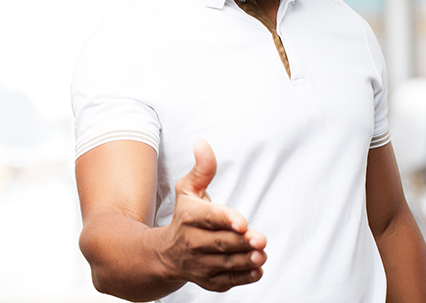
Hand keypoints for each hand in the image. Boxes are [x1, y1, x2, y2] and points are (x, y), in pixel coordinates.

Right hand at [159, 140, 266, 291]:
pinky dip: (242, 279)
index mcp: (189, 216)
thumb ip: (202, 168)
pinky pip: (225, 282)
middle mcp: (191, 242)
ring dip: (244, 261)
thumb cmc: (183, 215)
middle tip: (260, 239)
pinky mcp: (207, 280)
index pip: (210, 217)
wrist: (164, 254)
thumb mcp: (188, 188)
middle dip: (241, 242)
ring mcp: (199, 264)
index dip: (226, 219)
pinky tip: (257, 271)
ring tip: (261, 255)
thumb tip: (202, 143)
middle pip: (220, 242)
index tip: (243, 223)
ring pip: (224, 264)